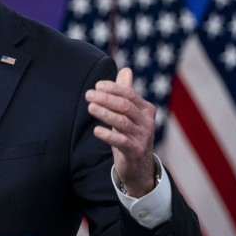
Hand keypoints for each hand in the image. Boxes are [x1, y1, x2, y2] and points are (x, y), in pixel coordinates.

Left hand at [85, 67, 157, 196]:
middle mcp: (147, 122)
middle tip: (88, 95)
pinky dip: (108, 135)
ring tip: (90, 107)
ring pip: (122, 122)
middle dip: (105, 98)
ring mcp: (143, 137)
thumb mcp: (129, 113)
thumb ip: (126, 92)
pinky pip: (121, 141)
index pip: (129, 94)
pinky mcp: (136, 151)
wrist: (139, 165)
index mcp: (146, 109)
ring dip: (105, 113)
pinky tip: (96, 130)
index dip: (112, 88)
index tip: (97, 85)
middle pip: (125, 106)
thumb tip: (126, 69)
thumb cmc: (131, 134)